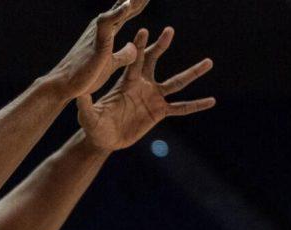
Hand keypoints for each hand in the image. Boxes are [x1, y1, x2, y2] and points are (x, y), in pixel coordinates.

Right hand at [49, 0, 149, 99]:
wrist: (64, 85)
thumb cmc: (84, 75)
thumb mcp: (110, 64)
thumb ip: (123, 55)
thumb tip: (134, 48)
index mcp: (109, 30)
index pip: (129, 10)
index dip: (141, 1)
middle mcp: (104, 25)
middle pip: (127, 4)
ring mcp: (99, 31)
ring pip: (120, 8)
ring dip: (133, 0)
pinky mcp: (96, 41)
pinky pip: (107, 23)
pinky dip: (118, 13)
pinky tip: (128, 4)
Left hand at [77, 27, 214, 151]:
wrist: (103, 139)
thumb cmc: (93, 125)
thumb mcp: (87, 116)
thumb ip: (86, 106)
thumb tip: (79, 96)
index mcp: (126, 82)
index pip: (133, 60)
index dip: (137, 46)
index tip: (143, 31)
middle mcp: (142, 85)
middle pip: (154, 62)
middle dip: (161, 46)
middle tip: (169, 30)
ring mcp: (153, 97)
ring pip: (176, 82)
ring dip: (192, 73)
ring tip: (209, 62)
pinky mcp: (159, 112)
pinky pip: (181, 107)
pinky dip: (196, 105)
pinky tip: (211, 101)